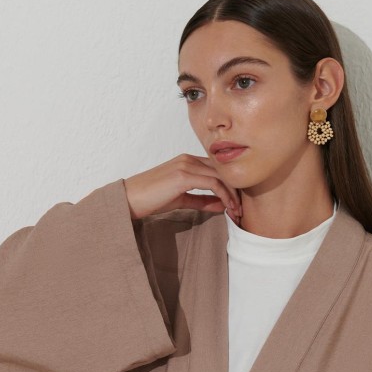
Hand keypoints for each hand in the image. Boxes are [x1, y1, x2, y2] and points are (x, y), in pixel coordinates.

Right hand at [123, 154, 242, 221]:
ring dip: (232, 195)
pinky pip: (212, 183)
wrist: (130, 199)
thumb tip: (222, 205)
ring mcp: (186, 165)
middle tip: (240, 210)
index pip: (217, 170)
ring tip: (236, 211)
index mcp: (187, 161)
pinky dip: (224, 195)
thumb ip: (201, 200)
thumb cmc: (151, 199)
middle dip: (235, 190)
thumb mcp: (181, 200)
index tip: (236, 204)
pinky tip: (227, 207)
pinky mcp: (183, 175)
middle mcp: (188, 159)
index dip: (230, 186)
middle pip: (222, 171)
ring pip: (220, 176)